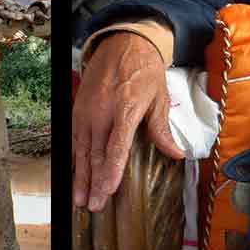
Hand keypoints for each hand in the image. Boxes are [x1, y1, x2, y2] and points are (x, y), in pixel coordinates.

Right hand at [73, 32, 185, 212]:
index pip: (116, 146)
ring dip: (80, 177)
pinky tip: (74, 176)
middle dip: (94, 183)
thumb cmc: (142, 70)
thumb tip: (175, 153)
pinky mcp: (77, 111)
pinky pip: (74, 141)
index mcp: (125, 109)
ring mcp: (86, 112)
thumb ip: (162, 128)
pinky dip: (74, 161)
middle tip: (93, 206)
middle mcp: (101, 113)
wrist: (120, 44)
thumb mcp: (158, 97)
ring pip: (82, 151)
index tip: (107, 190)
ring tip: (80, 200)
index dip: (111, 170)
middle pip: (96, 154)